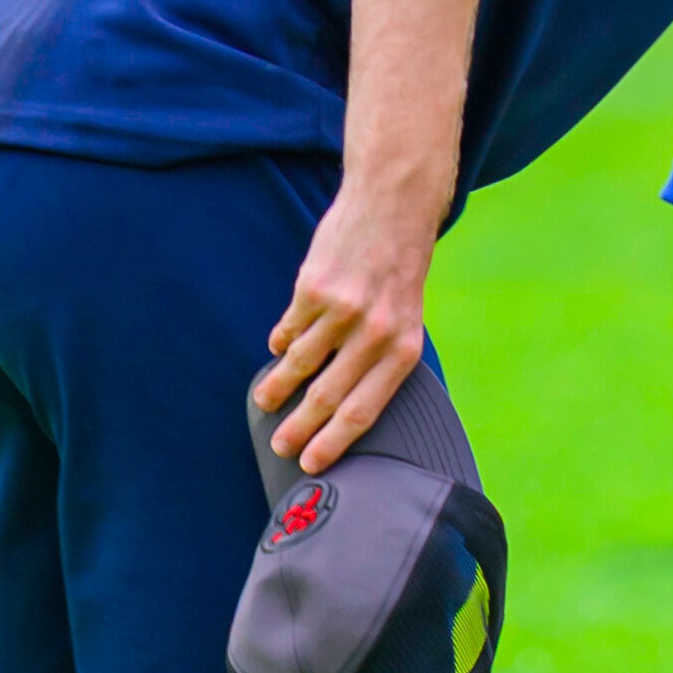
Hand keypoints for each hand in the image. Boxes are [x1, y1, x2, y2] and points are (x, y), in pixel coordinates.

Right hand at [253, 190, 434, 472]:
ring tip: (265, 402)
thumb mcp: (407, 318)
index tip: (310, 465)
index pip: (362, 412)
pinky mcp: (313, 288)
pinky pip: (289, 329)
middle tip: (279, 446)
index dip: (332, 443)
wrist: (392, 207)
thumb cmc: (399, 272)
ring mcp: (341, 311)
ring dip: (278, 388)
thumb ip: (380, 359)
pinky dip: (281, 342)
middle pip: (326, 397)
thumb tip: (343, 406)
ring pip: (299, 364)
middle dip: (298, 428)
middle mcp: (373, 334)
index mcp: (402, 350)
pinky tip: (277, 352)